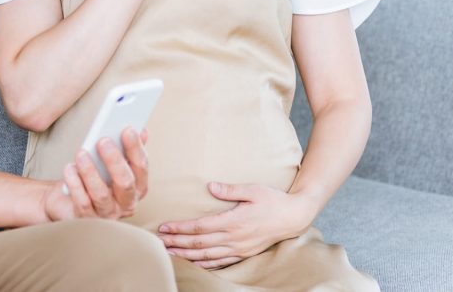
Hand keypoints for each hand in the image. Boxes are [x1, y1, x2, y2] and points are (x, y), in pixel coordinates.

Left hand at [42, 128, 149, 220]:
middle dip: (115, 160)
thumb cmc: (96, 178)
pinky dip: (75, 184)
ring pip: (101, 194)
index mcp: (138, 187)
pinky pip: (81, 202)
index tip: (128, 129)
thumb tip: (141, 130)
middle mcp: (126, 203)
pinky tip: (69, 168)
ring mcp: (106, 214)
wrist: (67, 201)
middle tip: (103, 140)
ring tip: (81, 153)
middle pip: (125, 183)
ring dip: (91, 172)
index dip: (135, 148)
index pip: (141, 167)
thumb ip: (128, 148)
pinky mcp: (86, 219)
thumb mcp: (113, 162)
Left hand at [157, 182, 313, 268]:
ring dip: (186, 255)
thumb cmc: (273, 200)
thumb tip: (211, 187)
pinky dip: (205, 264)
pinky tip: (194, 263)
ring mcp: (239, 248)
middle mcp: (234, 238)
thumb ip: (231, 189)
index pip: (200, 227)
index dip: (180, 228)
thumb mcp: (253, 189)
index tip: (165, 227)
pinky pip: (220, 262)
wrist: (294, 217)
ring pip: (207, 256)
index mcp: (233, 221)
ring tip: (169, 253)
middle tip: (158, 243)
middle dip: (177, 243)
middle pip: (199, 244)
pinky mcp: (244, 253)